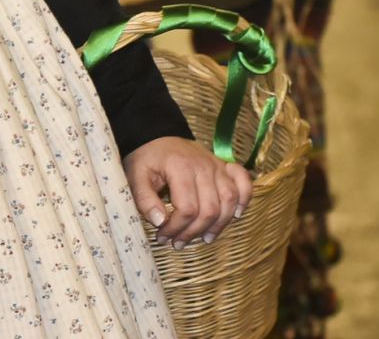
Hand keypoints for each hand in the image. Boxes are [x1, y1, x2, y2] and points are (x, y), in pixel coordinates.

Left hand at [123, 136, 252, 247]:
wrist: (156, 135)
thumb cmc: (146, 158)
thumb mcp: (135, 176)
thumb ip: (144, 199)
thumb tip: (160, 222)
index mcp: (180, 167)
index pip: (187, 208)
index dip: (177, 228)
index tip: (163, 236)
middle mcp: (203, 166)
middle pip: (210, 209)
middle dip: (194, 232)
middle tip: (178, 242)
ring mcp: (217, 165)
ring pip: (229, 200)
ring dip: (219, 224)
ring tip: (203, 238)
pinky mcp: (224, 166)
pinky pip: (244, 183)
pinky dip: (244, 199)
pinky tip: (235, 216)